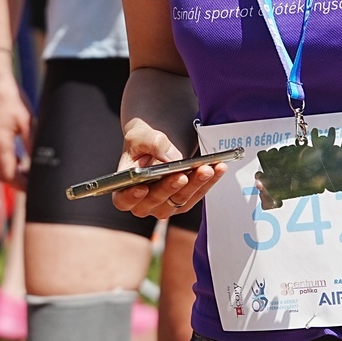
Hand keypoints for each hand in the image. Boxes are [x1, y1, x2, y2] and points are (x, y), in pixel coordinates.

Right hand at [0, 57, 30, 188]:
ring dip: (12, 174)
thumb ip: (32, 144)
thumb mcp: (27, 121)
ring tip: (31, 176)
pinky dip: (7, 164)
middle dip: (18, 184)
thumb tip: (42, 163)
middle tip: (36, 186)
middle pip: (2, 176)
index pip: (10, 176)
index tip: (37, 190)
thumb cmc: (11, 98)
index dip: (23, 186)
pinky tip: (20, 161)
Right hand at [110, 117, 226, 217]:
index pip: (123, 200)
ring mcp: (164, 205)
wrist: (157, 142)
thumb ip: (153, 143)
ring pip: (180, 200)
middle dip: (170, 187)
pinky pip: (196, 195)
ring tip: (207, 168)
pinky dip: (208, 182)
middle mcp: (143, 202)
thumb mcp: (141, 136)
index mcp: (124, 188)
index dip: (131, 198)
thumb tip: (173, 158)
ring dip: (195, 185)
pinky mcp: (182, 201)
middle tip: (182, 174)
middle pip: (156, 201)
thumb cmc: (143, 141)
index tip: (142, 188)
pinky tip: (218, 167)